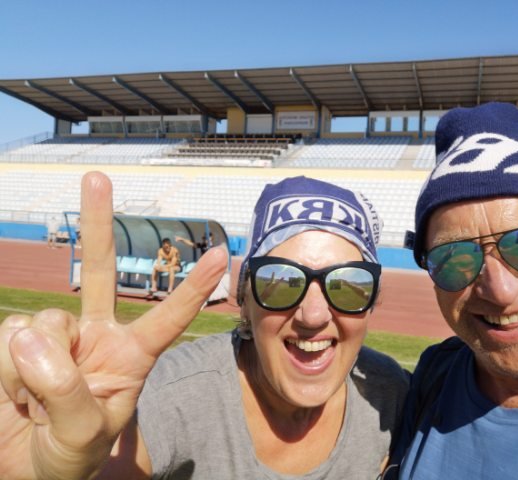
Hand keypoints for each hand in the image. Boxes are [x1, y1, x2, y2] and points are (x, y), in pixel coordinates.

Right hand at [0, 172, 226, 479]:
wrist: (24, 468)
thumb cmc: (68, 455)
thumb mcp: (83, 437)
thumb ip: (66, 392)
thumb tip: (31, 335)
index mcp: (133, 356)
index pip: (169, 317)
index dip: (193, 287)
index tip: (222, 252)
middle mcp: (97, 333)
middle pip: (100, 269)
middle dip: (97, 223)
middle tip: (97, 177)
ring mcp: (58, 335)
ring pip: (44, 323)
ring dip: (31, 372)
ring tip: (36, 404)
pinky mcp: (17, 341)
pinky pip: (8, 338)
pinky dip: (5, 373)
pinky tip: (14, 393)